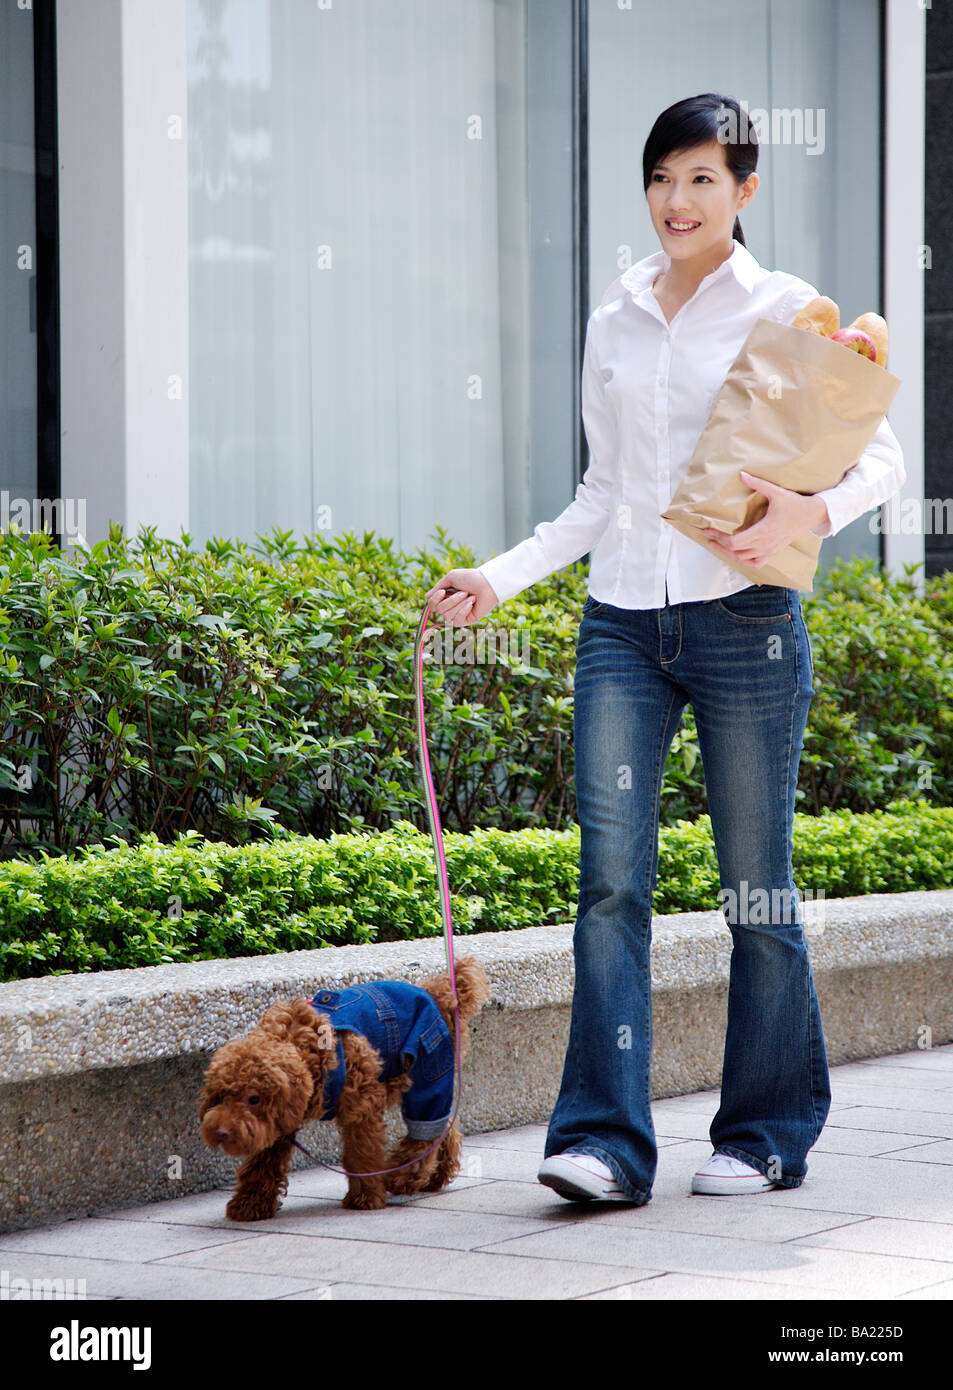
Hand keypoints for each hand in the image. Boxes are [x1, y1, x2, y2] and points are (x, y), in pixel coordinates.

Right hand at [423, 568, 499, 626]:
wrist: (487, 583)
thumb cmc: (471, 578)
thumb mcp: (451, 578)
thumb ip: (438, 587)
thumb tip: (426, 596)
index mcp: (446, 596)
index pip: (432, 605)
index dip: (434, 600)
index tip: (442, 591)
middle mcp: (450, 607)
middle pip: (439, 610)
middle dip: (451, 600)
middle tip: (463, 592)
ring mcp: (458, 614)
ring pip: (447, 615)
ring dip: (459, 604)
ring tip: (470, 596)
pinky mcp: (467, 621)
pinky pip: (457, 620)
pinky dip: (464, 610)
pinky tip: (472, 603)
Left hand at [701, 471, 829, 566]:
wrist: (811, 515)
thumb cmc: (794, 503)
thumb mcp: (776, 492)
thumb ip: (758, 484)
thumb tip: (742, 474)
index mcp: (763, 531)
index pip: (734, 542)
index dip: (719, 537)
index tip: (708, 530)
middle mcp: (765, 544)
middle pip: (735, 551)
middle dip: (719, 544)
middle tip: (708, 536)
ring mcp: (769, 550)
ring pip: (743, 559)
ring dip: (728, 554)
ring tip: (718, 545)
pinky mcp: (773, 552)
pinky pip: (755, 563)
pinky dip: (744, 561)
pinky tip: (736, 555)